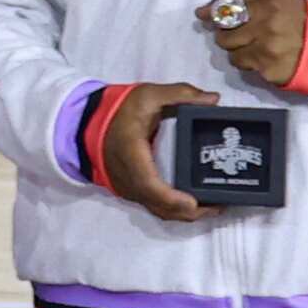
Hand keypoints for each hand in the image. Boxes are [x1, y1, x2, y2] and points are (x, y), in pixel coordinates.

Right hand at [97, 78, 223, 222]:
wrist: (86, 124)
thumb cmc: (117, 111)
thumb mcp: (147, 95)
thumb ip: (181, 94)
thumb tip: (213, 99)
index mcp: (131, 155)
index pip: (149, 185)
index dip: (171, 198)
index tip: (194, 202)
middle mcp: (128, 178)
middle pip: (159, 206)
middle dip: (190, 212)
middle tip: (220, 205)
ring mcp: (128, 187)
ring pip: (157, 209)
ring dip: (184, 213)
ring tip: (213, 205)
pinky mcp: (130, 190)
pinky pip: (153, 205)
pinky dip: (173, 208)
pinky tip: (192, 200)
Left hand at [203, 0, 307, 92]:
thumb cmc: (293, 17)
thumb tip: (200, 12)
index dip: (217, 6)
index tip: (222, 13)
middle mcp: (269, 11)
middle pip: (221, 21)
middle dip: (226, 27)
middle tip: (244, 30)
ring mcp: (268, 38)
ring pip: (225, 42)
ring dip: (234, 45)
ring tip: (254, 43)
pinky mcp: (266, 61)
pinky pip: (236, 60)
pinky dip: (244, 60)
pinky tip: (260, 55)